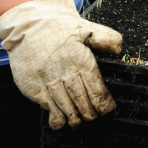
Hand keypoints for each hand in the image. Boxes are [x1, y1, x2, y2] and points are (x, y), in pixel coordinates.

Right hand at [0, 0, 121, 129]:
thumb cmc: (59, 28)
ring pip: (65, 106)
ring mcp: (46, 80)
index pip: (96, 88)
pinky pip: (46, 106)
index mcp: (80, 58)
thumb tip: (119, 50)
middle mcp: (63, 71)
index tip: (108, 109)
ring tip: (80, 122)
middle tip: (95, 118)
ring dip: (74, 118)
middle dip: (90, 113)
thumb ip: (106, 38)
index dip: (103, 103)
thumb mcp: (86, 27)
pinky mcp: (32, 86)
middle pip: (81, 100)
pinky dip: (55, 117)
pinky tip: (61, 121)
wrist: (27, 25)